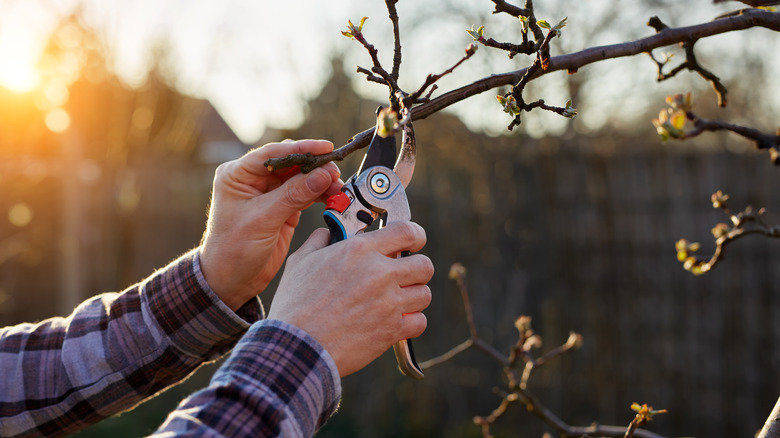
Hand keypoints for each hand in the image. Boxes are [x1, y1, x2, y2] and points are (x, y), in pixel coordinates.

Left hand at [200, 140, 341, 310]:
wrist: (231, 281)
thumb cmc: (233, 249)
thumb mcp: (262, 219)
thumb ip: (293, 195)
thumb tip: (323, 175)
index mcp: (238, 175)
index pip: (274, 154)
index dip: (301, 148)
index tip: (326, 148)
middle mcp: (254, 180)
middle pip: (291, 164)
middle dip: (315, 166)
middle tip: (335, 173)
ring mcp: (270, 194)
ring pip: (302, 179)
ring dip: (321, 181)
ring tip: (338, 187)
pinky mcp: (283, 209)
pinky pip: (306, 195)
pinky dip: (320, 195)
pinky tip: (333, 197)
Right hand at [268, 222, 433, 376]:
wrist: (296, 346)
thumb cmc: (294, 304)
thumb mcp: (300, 261)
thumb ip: (319, 241)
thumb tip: (329, 232)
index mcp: (359, 250)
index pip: (408, 231)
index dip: (416, 236)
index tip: (413, 243)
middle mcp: (379, 273)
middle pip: (425, 265)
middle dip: (416, 270)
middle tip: (402, 277)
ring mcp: (389, 303)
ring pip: (424, 294)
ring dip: (412, 297)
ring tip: (394, 302)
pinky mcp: (392, 330)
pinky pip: (420, 322)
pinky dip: (410, 323)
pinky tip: (393, 322)